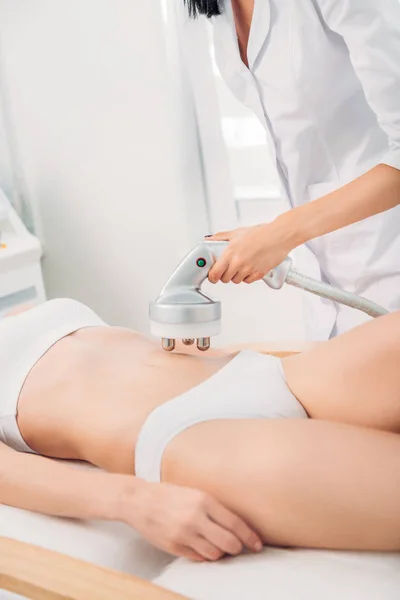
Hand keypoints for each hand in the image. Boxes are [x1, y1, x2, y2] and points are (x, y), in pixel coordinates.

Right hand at [120, 480, 262, 560]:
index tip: (258, 544)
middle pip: (229, 544)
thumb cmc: (170, 494)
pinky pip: (198, 557)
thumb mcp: (195, 493)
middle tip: (238, 547)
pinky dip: (204, 554)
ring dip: (220, 552)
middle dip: (237, 548)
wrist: (139, 500)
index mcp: (203, 500)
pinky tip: (202, 546)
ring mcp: (184, 534)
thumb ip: (214, 508)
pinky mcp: (174, 546)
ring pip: (215, 554)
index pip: (235, 524)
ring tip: (218, 545)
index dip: (250, 536)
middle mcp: (195, 518)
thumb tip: (236, 526)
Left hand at [207, 222, 291, 283]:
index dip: (212, 276)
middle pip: (225, 279)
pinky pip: (248, 281)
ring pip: (236, 281)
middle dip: (225, 275)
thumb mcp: (237, 233)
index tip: (212, 275)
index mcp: (230, 252)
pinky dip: (247, 276)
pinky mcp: (258, 274)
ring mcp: (249, 270)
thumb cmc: (260, 234)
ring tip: (241, 265)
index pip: (215, 273)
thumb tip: (209, 240)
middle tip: (228, 268)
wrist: (279, 236)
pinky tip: (250, 267)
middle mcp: (238, 263)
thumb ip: (220, 237)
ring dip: (236, 276)